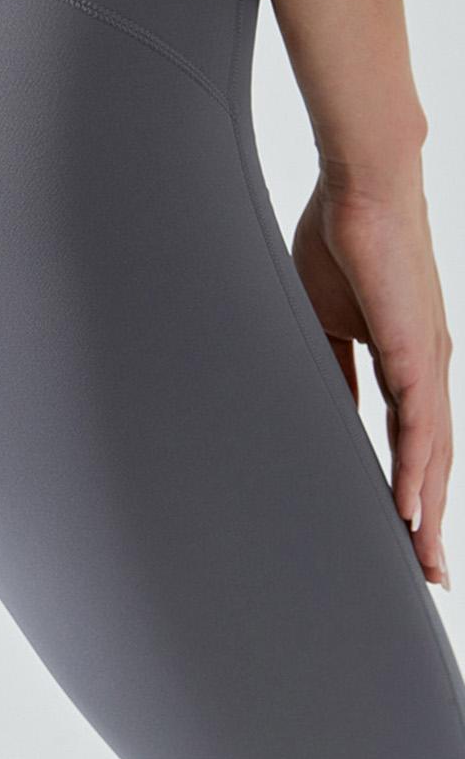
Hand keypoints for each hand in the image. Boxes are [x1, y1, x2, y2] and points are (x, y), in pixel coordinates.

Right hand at [291, 160, 452, 588]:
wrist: (361, 187)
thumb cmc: (340, 241)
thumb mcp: (325, 318)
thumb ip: (333, 365)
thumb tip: (327, 405)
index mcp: (404, 360)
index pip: (411, 441)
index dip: (409, 488)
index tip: (404, 530)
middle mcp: (425, 368)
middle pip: (432, 461)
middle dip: (429, 519)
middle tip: (425, 571)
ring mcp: (426, 362)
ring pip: (434, 455)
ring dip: (428, 510)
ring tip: (422, 560)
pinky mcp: (415, 351)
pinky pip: (419, 426)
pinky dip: (415, 472)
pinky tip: (409, 509)